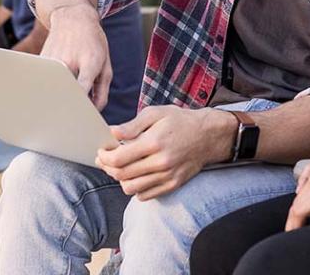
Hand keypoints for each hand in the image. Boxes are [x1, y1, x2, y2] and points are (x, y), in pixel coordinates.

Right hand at [42, 4, 110, 108]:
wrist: (73, 18)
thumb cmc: (93, 43)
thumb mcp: (105, 64)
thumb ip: (102, 91)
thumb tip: (94, 112)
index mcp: (89, 62)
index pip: (83, 87)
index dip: (82, 105)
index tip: (82, 118)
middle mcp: (69, 62)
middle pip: (65, 93)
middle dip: (69, 108)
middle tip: (72, 119)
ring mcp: (52, 61)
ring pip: (52, 90)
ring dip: (58, 99)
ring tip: (63, 103)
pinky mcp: (41, 62)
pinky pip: (44, 83)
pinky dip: (50, 90)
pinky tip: (55, 88)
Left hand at [96, 106, 234, 200]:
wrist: (208, 135)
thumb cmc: (180, 121)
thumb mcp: (156, 113)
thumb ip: (133, 124)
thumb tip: (112, 133)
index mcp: (154, 142)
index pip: (119, 159)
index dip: (104, 157)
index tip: (102, 151)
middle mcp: (161, 162)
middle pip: (122, 175)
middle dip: (108, 168)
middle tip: (105, 159)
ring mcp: (167, 176)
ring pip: (131, 189)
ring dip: (120, 180)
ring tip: (120, 168)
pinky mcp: (173, 185)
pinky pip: (145, 196)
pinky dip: (136, 188)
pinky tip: (136, 175)